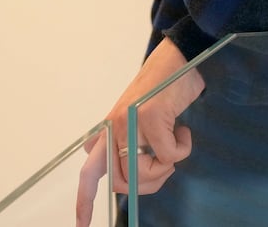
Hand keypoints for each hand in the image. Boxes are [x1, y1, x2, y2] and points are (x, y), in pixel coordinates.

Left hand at [74, 38, 205, 226]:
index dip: (84, 202)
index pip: (89, 172)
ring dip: (167, 166)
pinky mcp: (152, 119)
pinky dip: (183, 147)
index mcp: (110, 130)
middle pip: (125, 181)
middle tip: (167, 167)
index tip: (82, 225)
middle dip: (150, 183)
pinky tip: (184, 130)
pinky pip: (170, 155)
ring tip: (177, 143)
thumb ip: (127, 139)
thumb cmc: (165, 86)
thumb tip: (124, 171)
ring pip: (146, 172)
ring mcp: (132, 124)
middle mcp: (115, 128)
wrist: (180, 57)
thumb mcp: (139, 116)